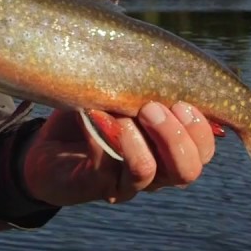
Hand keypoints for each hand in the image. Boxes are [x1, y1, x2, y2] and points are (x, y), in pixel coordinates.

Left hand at [19, 102, 215, 206]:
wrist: (45, 147)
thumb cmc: (93, 111)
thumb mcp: (125, 92)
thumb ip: (152, 85)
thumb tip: (177, 64)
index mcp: (170, 150)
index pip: (204, 151)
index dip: (201, 129)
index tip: (181, 101)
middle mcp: (156, 173)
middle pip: (187, 170)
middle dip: (176, 136)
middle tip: (151, 107)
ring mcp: (125, 182)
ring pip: (149, 173)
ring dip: (138, 139)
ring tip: (122, 115)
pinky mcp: (94, 185)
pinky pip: (105, 166)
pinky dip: (101, 136)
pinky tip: (91, 114)